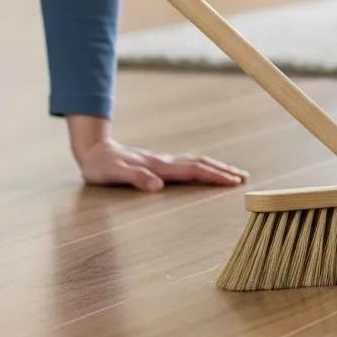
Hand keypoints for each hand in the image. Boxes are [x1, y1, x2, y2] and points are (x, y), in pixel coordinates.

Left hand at [73, 137, 249, 191]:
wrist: (93, 149)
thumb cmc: (101, 166)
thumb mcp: (113, 174)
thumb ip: (136, 178)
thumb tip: (158, 187)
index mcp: (159, 166)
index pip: (193, 171)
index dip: (215, 176)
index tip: (234, 182)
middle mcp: (164, 162)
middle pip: (200, 163)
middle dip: (223, 170)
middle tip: (243, 178)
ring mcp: (162, 161)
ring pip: (196, 162)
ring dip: (216, 167)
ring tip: (232, 174)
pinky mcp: (158, 164)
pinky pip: (187, 165)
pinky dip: (202, 168)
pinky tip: (205, 171)